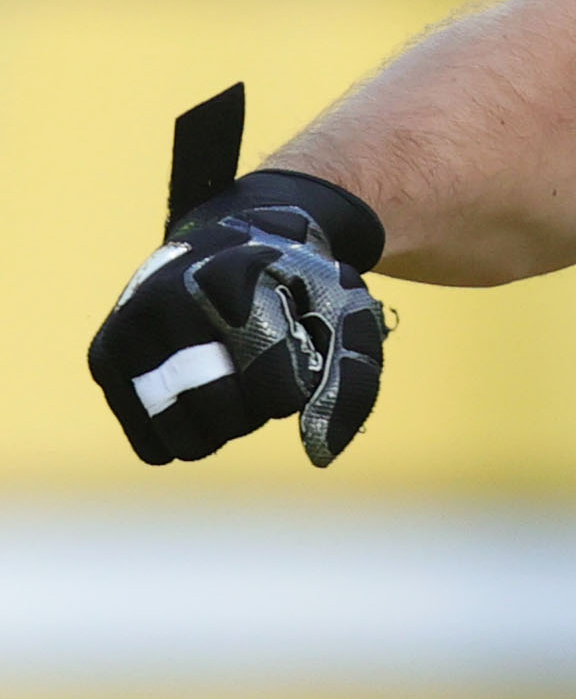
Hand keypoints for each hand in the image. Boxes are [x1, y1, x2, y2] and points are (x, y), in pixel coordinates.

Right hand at [89, 87, 389, 466]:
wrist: (233, 243)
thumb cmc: (296, 288)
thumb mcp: (345, 318)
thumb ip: (349, 385)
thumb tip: (319, 454)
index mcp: (238, 282)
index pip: (279, 391)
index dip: (298, 386)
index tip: (295, 346)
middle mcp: (171, 299)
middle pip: (228, 418)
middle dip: (259, 407)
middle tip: (259, 361)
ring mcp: (129, 328)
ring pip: (187, 439)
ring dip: (223, 426)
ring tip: (228, 376)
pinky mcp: (104, 357)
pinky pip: (151, 444)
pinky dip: (186, 435)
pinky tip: (197, 393)